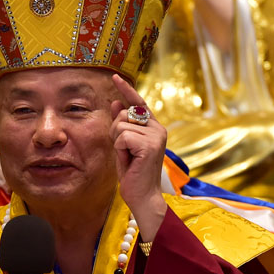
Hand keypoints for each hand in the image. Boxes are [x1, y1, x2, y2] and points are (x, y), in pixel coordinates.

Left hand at [109, 73, 167, 240]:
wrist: (142, 196)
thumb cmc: (133, 173)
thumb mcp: (124, 145)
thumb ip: (122, 125)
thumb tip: (116, 103)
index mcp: (154, 127)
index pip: (138, 103)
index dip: (126, 90)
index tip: (115, 77)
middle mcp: (158, 128)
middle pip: (123, 114)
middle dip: (115, 132)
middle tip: (124, 152)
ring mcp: (156, 136)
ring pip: (120, 126)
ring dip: (117, 143)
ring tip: (128, 158)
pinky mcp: (150, 145)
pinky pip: (122, 137)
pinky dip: (120, 150)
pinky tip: (129, 161)